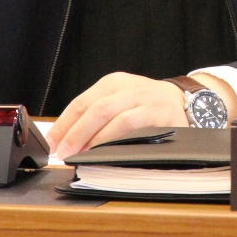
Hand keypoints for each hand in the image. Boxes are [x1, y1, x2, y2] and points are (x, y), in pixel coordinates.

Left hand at [47, 72, 187, 157]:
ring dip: (93, 138)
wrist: (185, 101)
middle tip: (63, 152)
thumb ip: (97, 117)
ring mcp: (144, 99)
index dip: (63, 124)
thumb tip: (67, 141)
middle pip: (94, 108)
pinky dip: (115, 139)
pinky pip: (132, 126)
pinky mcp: (158, 113)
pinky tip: (106, 151)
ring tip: (81, 154)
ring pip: (112, 116)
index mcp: (112, 83)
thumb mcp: (121, 101)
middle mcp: (127, 87)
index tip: (51, 143)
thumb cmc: (146, 106)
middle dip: (75, 132)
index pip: (80, 103)